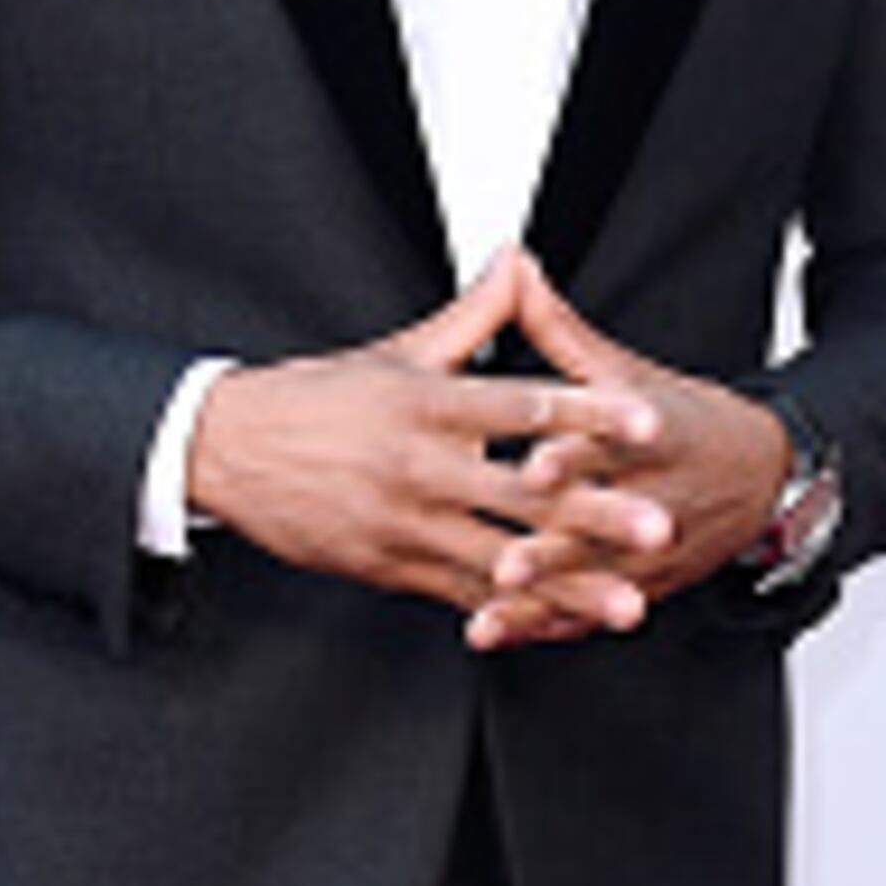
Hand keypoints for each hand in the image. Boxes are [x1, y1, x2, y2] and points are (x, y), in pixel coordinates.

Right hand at [185, 251, 664, 615]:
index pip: (523, 407)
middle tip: (659, 530)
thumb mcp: (396, 351)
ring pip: (502, 562)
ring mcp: (405, 525)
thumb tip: (519, 259)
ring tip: (629, 604)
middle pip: (524, 495)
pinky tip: (561, 627)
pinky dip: (514, 614)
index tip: (646, 422)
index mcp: (428, 404)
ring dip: (571, 586)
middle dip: (598, 518)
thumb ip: (472, 314)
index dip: (590, 414)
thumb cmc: (317, 399)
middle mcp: (421, 468)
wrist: (226, 451)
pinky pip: (462, 596)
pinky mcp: (389, 567)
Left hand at [460, 254, 790, 650]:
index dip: (573, 457)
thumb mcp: (627, 371)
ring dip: (545, 599)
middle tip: (507, 562)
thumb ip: (560, 329)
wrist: (764, 479)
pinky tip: (500, 631)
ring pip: (593, 580)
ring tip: (494, 608)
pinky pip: (592, 612)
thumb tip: (516, 269)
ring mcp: (648, 550)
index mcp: (646, 435)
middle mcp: (651, 498)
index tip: (536, 463)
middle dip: (554, 548)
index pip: (608, 444)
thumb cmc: (685, 421)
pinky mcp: (643, 585)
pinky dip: (548, 626)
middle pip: (598, 526)